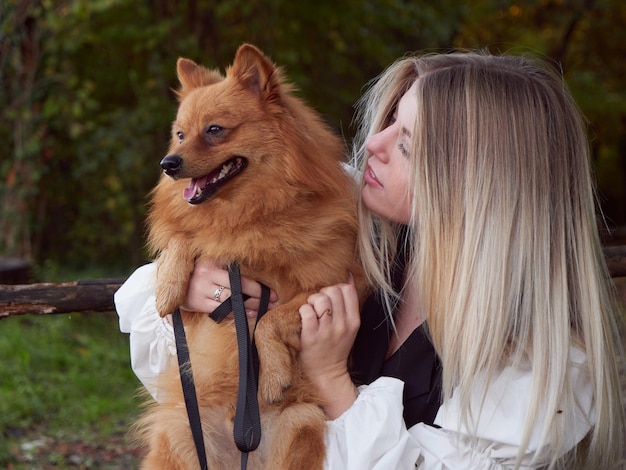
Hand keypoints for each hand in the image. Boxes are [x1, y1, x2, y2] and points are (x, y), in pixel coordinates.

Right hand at [180, 259, 277, 316]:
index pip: (241, 274)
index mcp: (214, 260)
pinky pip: (221, 310)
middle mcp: (207, 272)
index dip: (259, 285)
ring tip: (262, 310)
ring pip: (231, 300)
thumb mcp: (212, 265)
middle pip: (238, 287)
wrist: (172, 283)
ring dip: (249, 306)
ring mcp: (201, 288)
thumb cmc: (200, 274)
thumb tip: (260, 280)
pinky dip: (236, 314)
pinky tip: (248, 314)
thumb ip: (230, 268)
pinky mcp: (198, 302)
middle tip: (273, 303)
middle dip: (258, 297)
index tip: (273, 293)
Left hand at [299, 274, 359, 418]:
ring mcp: (327, 331)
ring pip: (320, 299)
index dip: (336, 288)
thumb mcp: (349, 326)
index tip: (331, 298)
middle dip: (323, 292)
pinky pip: (306, 312)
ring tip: (311, 310)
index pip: (347, 289)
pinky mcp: (311, 337)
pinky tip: (304, 318)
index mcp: (354, 320)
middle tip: (319, 304)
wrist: (327, 373)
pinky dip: (303, 311)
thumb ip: (349, 304)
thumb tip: (348, 276)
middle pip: (333, 291)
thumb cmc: (336, 346)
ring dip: (312, 300)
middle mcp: (342, 325)